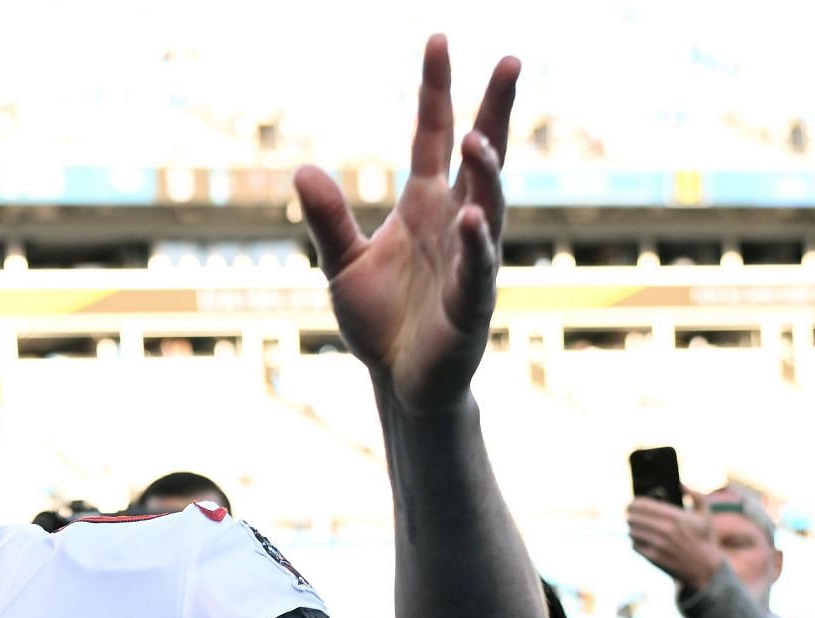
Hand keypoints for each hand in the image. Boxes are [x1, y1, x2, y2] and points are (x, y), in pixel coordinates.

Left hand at [296, 35, 519, 415]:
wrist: (398, 381)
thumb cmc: (380, 319)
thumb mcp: (342, 263)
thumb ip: (327, 219)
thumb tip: (303, 169)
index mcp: (424, 204)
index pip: (434, 135)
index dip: (437, 90)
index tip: (439, 39)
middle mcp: (455, 221)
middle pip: (482, 156)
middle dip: (496, 110)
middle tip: (512, 60)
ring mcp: (470, 259)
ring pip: (488, 206)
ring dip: (487, 173)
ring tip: (480, 138)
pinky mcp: (472, 301)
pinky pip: (478, 267)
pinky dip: (477, 244)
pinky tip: (473, 218)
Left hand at [627, 489, 721, 591]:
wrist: (705, 569)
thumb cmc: (705, 539)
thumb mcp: (705, 515)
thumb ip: (696, 496)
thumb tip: (682, 484)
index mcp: (676, 517)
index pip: (642, 505)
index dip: (634, 503)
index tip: (633, 504)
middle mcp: (666, 530)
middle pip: (633, 517)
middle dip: (631, 514)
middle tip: (631, 514)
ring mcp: (658, 545)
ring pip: (632, 531)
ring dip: (633, 527)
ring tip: (636, 526)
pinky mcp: (653, 557)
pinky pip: (634, 544)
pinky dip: (636, 541)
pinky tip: (643, 539)